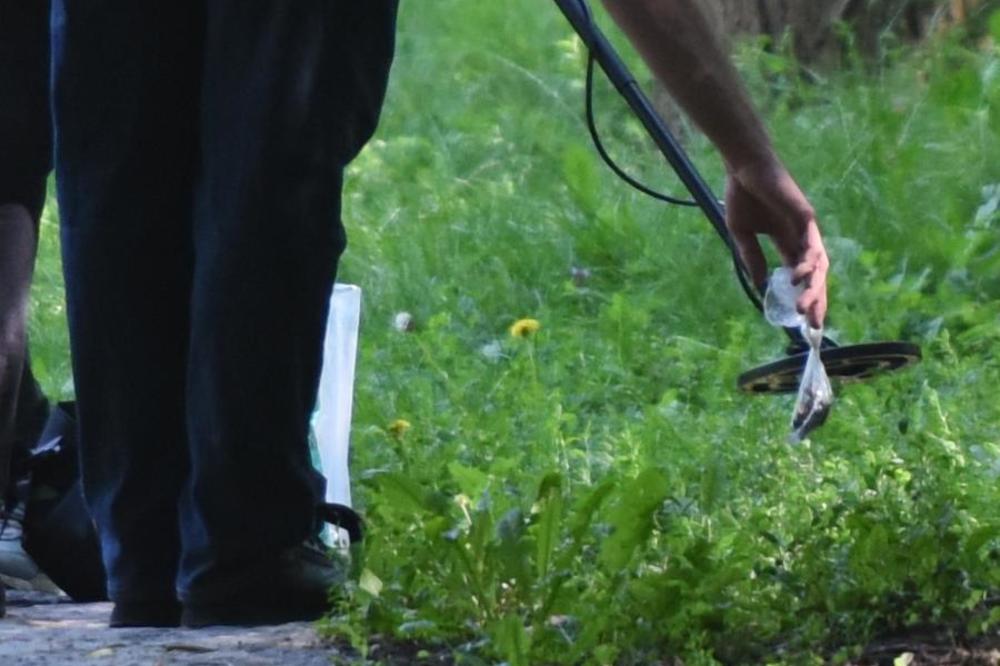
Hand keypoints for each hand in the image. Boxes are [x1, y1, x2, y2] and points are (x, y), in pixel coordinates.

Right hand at [724, 162, 827, 327]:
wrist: (744, 169)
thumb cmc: (742, 196)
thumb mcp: (742, 235)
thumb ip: (751, 259)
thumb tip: (758, 284)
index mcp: (786, 242)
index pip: (800, 276)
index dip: (804, 297)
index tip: (802, 321)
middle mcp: (801, 238)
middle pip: (815, 276)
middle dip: (816, 301)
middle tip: (813, 326)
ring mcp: (806, 228)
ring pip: (817, 265)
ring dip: (814, 289)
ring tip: (806, 311)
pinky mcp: (806, 217)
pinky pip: (811, 246)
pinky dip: (807, 264)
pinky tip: (799, 279)